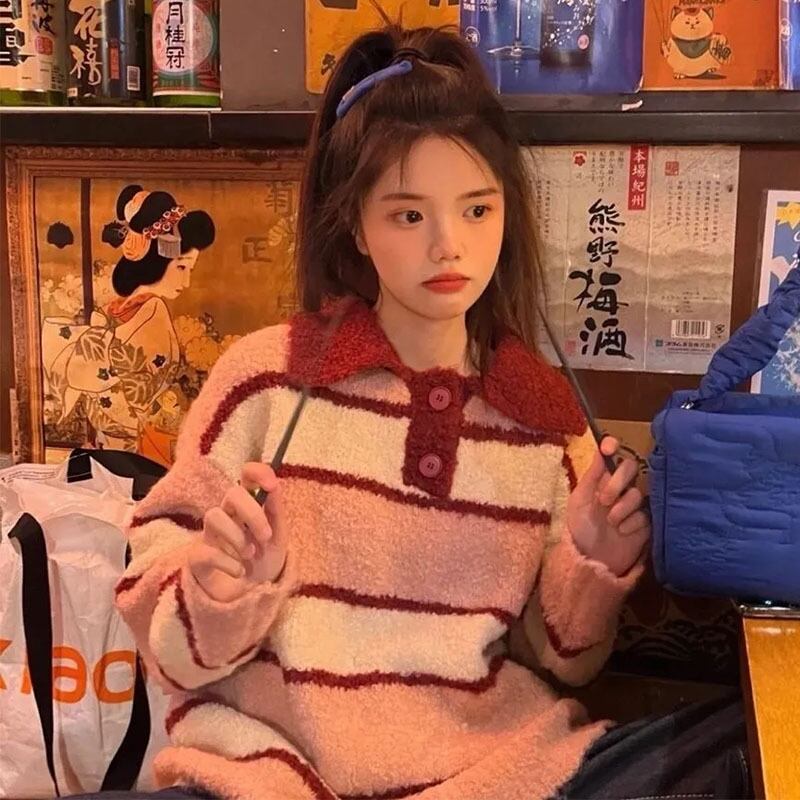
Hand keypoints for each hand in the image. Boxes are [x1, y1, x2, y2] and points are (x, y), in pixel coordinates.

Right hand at [187, 463, 286, 601]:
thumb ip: (276, 513)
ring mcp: (211, 537)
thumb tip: (274, 485)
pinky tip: (239, 572)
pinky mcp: (198, 559)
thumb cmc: (264, 565)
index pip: (246, 477)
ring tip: (250, 555)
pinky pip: (204, 550)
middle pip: (231, 493)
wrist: (252, 601)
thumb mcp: (278, 540)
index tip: (271, 483)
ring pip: (213, 516)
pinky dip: (226, 561)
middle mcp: (228, 517)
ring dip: (237, 536)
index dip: (257, 473)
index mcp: (248, 508)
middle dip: (252, 513)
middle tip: (265, 537)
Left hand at [566, 437, 650, 576]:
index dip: (613, 446)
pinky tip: (622, 532)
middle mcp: (620, 488)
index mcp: (602, 480)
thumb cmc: (580, 528)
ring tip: (610, 522)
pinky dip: (631, 523)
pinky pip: (645, 514)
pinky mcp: (646, 523)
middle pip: (630, 468)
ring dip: (621, 508)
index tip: (610, 448)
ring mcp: (634, 505)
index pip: (613, 456)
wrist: (591, 560)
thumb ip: (591, 475)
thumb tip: (600, 449)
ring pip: (637, 493)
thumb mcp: (580, 500)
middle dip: (617, 481)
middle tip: (604, 500)